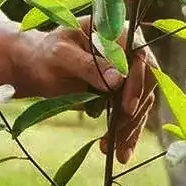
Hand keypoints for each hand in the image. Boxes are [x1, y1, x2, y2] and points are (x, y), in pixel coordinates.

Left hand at [10, 15, 157, 162]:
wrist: (39, 66)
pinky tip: (121, 153)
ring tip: (118, 153)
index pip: (140, 57)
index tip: (127, 107)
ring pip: (142, 104)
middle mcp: (131, 52)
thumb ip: (88, 65)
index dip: (137, 83)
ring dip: (132, 130)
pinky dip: (128, 135)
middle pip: (147, 84)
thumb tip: (119, 80)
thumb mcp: (61, 55)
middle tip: (118, 135)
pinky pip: (133, 116)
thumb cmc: (46, 54)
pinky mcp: (125, 94)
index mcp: (117, 32)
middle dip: (134, 113)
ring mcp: (130, 74)